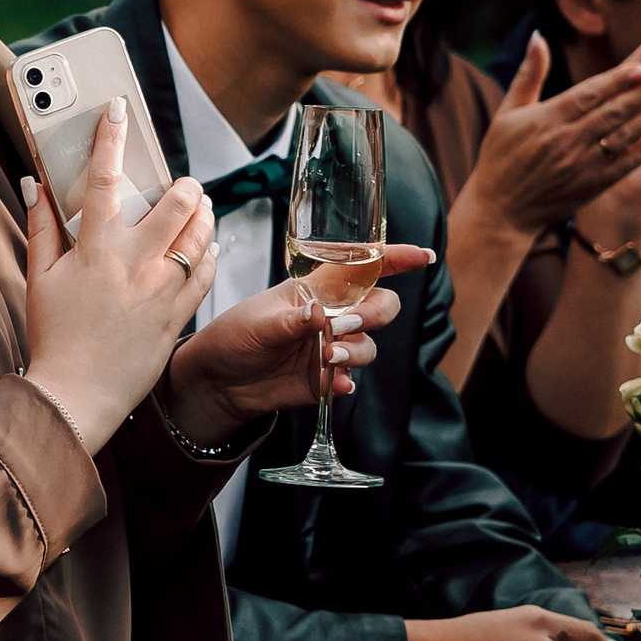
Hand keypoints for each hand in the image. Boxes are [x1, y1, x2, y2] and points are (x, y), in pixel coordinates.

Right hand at [21, 98, 218, 448]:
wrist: (77, 394)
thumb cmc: (53, 338)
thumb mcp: (38, 279)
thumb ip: (41, 227)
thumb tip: (35, 184)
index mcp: (95, 251)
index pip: (106, 181)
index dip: (112, 139)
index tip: (119, 110)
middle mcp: (135, 265)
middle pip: (175, 205)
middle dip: (184, 184)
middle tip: (182, 183)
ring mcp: (162, 291)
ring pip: (199, 236)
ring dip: (203, 213)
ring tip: (200, 205)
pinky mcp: (179, 316)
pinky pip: (207, 274)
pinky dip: (211, 253)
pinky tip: (208, 245)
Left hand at [160, 253, 428, 443]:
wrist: (218, 381)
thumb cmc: (235, 337)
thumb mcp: (257, 323)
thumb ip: (290, 320)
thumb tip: (319, 315)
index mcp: (317, 288)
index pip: (363, 268)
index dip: (395, 259)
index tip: (422, 257)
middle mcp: (333, 315)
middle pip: (382, 306)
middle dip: (373, 313)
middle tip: (341, 326)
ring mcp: (333, 347)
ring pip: (371, 344)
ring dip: (357, 348)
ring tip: (328, 355)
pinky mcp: (327, 378)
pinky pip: (351, 378)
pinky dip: (346, 380)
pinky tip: (335, 383)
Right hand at [457, 31, 640, 240]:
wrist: (500, 211)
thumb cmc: (501, 157)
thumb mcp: (507, 113)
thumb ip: (529, 74)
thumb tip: (538, 37)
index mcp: (547, 119)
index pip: (590, 94)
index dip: (619, 80)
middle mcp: (567, 141)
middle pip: (614, 111)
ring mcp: (582, 164)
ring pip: (624, 134)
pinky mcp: (593, 185)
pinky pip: (624, 164)